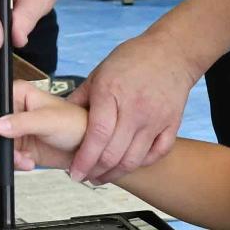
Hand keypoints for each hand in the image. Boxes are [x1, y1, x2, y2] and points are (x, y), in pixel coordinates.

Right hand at [0, 83, 89, 171]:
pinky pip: (2, 156)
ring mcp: (12, 129)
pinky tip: (28, 162)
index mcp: (19, 93)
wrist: (86, 148)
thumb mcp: (49, 121)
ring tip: (25, 160)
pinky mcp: (16, 146)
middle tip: (8, 149)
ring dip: (5, 155)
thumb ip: (23, 122)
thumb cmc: (76, 124)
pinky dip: (12, 162)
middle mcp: (12, 109)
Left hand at [67, 32, 201, 182]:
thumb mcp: (99, 72)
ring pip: (134, 159)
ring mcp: (156, 118)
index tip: (73, 173)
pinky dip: (140, 164)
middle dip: (95, 172)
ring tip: (101, 177)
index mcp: (112, 93)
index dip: (84, 159)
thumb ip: (80, 98)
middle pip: (113, 153)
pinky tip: (127, 165)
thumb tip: (57, 118)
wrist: (172, 52)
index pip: (96, 135)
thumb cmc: (132, 59)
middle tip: (84, 177)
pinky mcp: (172, 124)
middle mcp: (135, 108)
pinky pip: (156, 154)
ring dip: (115, 174)